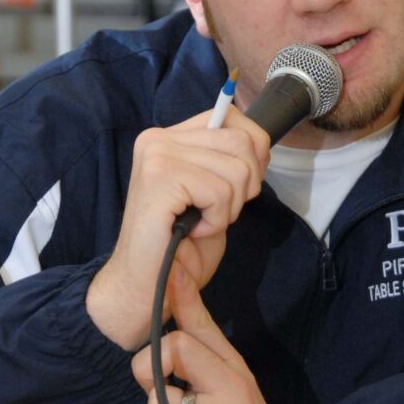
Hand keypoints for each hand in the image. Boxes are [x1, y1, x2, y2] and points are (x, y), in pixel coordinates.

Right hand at [86, 106, 269, 350]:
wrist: (143, 286)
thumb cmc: (179, 246)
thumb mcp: (211, 193)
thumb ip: (228, 162)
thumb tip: (260, 145)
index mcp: (169, 137)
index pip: (231, 116)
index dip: (253, 149)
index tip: (242, 184)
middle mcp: (158, 139)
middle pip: (241, 141)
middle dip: (246, 184)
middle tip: (218, 211)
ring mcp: (157, 155)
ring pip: (236, 168)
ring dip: (230, 206)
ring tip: (202, 222)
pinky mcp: (160, 178)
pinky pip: (220, 192)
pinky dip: (217, 219)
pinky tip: (193, 230)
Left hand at [132, 267, 347, 403]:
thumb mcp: (228, 380)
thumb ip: (200, 346)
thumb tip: (175, 297)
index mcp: (230, 365)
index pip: (200, 322)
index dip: (181, 292)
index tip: (171, 263)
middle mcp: (231, 386)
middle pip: (175, 350)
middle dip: (151, 368)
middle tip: (162, 388)